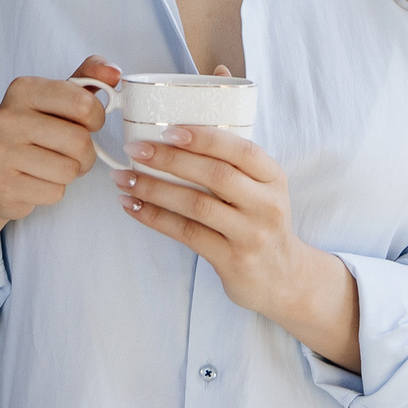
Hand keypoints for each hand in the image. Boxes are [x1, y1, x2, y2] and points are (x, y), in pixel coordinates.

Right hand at [0, 56, 118, 295]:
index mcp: (22, 89)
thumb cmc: (35, 131)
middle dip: (86, 152)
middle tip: (73, 151)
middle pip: (79, 141)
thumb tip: (114, 72)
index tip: (87, 122)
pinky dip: (54, 191)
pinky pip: (54, 193)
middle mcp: (6, 117)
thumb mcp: (59, 98)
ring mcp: (0, 152)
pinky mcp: (1, 185)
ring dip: (72, 172)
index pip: (83, 103)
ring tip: (55, 165)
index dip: (96, 118)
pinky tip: (37, 180)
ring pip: (69, 170)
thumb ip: (89, 78)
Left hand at [117, 125, 357, 368]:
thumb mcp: (261, 190)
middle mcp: (266, 205)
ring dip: (153, 189)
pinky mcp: (232, 260)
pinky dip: (155, 217)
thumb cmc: (260, 223)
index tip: (167, 130)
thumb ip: (232, 167)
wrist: (283, 278)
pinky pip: (186, 233)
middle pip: (215, 175)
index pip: (240, 150)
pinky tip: (133, 206)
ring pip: (196, 205)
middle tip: (135, 150)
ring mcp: (250, 234)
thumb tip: (172, 139)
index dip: (203, 137)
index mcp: (273, 178)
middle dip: (169, 159)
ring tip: (123, 179)